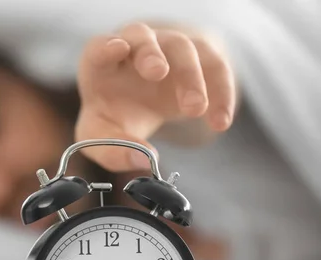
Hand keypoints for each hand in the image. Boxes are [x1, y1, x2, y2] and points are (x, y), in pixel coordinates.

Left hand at [76, 22, 236, 171]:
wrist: (145, 96)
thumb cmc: (117, 112)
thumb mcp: (103, 135)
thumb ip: (111, 150)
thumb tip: (141, 162)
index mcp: (102, 62)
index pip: (99, 47)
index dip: (106, 47)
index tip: (116, 50)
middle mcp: (134, 46)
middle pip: (142, 36)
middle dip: (150, 53)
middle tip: (158, 73)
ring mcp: (168, 47)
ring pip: (182, 47)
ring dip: (190, 76)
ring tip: (194, 110)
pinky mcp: (199, 57)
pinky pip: (215, 66)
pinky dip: (221, 92)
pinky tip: (220, 121)